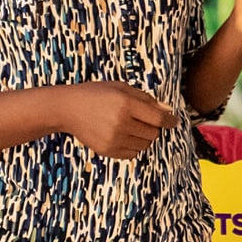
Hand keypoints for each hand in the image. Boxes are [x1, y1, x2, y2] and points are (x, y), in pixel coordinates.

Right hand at [58, 81, 177, 159]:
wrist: (68, 109)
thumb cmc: (95, 94)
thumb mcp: (121, 88)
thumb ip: (145, 98)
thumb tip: (166, 110)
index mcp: (126, 104)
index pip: (158, 119)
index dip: (169, 121)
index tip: (173, 121)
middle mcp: (121, 123)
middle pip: (153, 133)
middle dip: (153, 127)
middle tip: (142, 119)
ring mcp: (114, 139)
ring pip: (144, 145)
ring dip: (143, 137)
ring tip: (130, 127)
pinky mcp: (107, 150)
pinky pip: (133, 154)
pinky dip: (133, 146)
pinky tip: (123, 135)